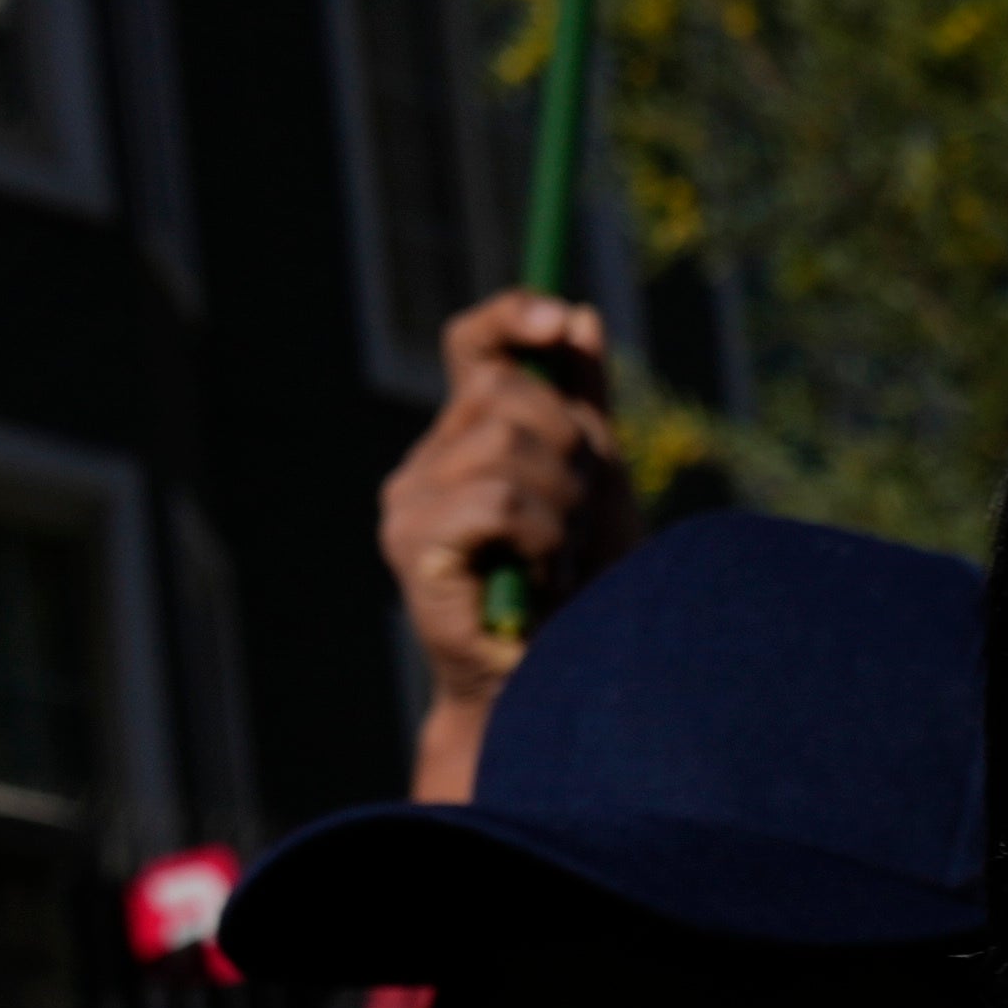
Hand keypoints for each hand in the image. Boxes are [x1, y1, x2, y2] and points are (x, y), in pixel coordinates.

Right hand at [382, 291, 637, 798]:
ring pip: (505, 444)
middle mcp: (425, 467)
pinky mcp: (415, 550)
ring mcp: (409, 507)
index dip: (513, 319)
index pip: (475, 347)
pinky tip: (539, 576)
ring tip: (557, 559)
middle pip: (508, 392)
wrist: (566, 689)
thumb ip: (586, 401)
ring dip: (561, 503)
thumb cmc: (587, 596)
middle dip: (570, 448)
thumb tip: (579, 318)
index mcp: (467, 443)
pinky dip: (539, 536)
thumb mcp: (598, 483)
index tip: (563, 320)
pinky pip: (495, 499)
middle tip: (575, 522)